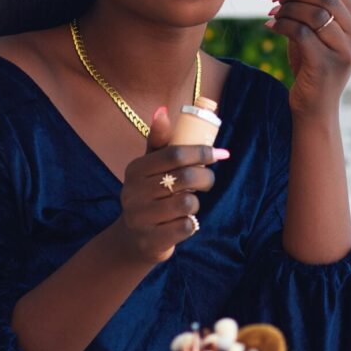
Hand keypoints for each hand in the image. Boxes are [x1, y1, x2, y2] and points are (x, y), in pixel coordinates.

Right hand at [111, 105, 227, 263]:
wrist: (133, 239)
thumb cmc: (149, 196)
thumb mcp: (149, 168)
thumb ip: (159, 141)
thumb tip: (162, 109)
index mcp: (135, 169)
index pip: (174, 154)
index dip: (201, 152)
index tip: (218, 154)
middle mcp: (133, 192)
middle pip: (185, 178)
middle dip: (205, 178)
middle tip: (207, 181)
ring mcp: (140, 218)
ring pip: (187, 203)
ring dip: (195, 204)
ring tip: (188, 204)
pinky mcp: (150, 240)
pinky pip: (186, 227)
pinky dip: (190, 224)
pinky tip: (182, 222)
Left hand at [263, 0, 350, 117]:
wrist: (314, 106)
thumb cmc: (310, 62)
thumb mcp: (307, 24)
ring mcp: (346, 51)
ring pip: (315, 13)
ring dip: (287, 8)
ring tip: (271, 11)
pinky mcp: (327, 65)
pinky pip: (302, 33)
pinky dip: (282, 25)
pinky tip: (270, 26)